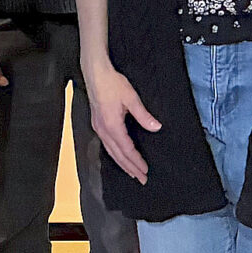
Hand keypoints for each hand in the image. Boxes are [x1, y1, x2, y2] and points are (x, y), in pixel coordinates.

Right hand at [84, 61, 158, 183]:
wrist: (95, 73)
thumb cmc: (112, 84)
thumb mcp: (131, 98)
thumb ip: (143, 115)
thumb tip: (156, 127)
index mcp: (112, 126)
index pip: (127, 149)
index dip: (136, 161)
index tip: (145, 171)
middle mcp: (104, 130)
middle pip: (118, 155)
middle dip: (130, 168)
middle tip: (141, 179)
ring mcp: (99, 128)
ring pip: (111, 151)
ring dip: (122, 163)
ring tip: (131, 173)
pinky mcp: (97, 124)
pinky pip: (106, 145)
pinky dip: (114, 154)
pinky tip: (119, 156)